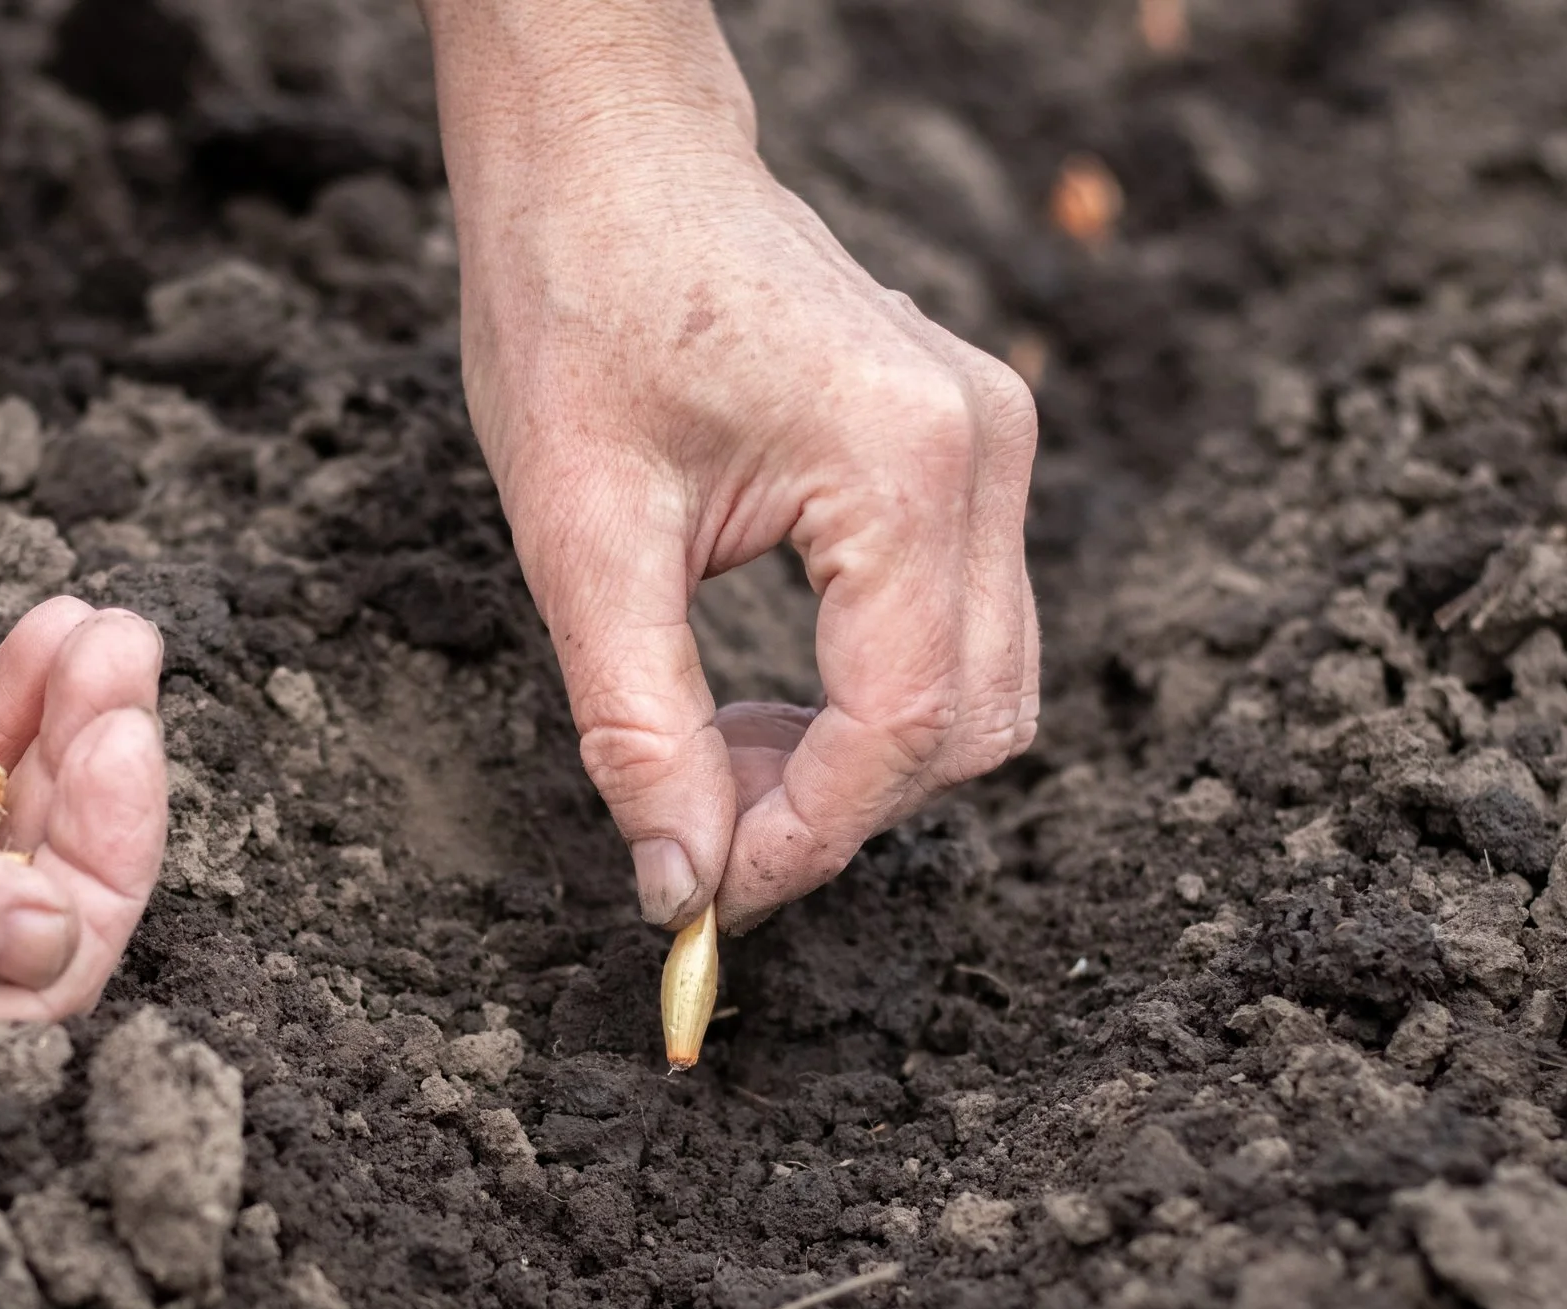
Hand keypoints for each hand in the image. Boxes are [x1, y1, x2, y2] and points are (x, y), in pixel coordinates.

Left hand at [434, 11, 1038, 929]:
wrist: (605, 155)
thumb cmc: (577, 303)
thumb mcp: (577, 532)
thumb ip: (637, 725)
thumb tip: (680, 882)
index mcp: (904, 461)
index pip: (902, 723)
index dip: (806, 837)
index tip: (705, 895)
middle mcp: (983, 451)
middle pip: (968, 722)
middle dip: (831, 809)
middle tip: (692, 831)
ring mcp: (989, 444)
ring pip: (975, 686)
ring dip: (849, 761)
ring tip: (705, 755)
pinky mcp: (963, 450)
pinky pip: (951, 626)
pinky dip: (862, 698)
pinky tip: (749, 701)